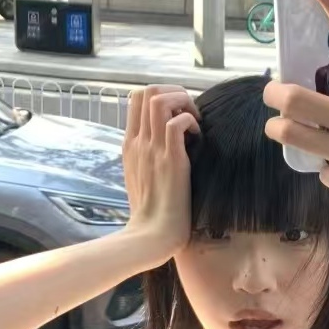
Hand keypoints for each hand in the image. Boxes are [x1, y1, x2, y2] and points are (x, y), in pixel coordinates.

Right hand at [123, 85, 199, 264]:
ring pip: (160, 98)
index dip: (162, 96)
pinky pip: (177, 122)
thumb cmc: (152, 214)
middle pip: (147, 90)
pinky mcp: (170, 161)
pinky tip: (198, 141)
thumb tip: (168, 141)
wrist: (150, 238)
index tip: (179, 115)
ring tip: (194, 124)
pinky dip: (191, 122)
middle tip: (190, 115)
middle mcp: (138, 142)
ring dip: (183, 103)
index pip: (136, 97)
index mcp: (130, 144)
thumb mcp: (142, 178)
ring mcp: (152, 150)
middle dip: (175, 93)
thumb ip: (148, 156)